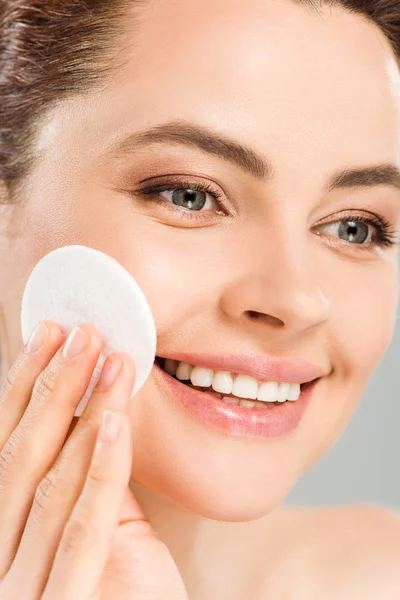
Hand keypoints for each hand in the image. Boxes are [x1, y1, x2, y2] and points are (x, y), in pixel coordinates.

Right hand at [0, 321, 187, 598]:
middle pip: (23, 456)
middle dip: (52, 387)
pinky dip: (100, 470)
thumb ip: (87, 494)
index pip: (10, 448)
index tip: (49, 334)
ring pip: (51, 482)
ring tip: (108, 360)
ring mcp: (23, 588)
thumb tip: (98, 421)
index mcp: (0, 536)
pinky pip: (83, 528)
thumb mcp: (96, 543)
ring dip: (82, 413)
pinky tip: (114, 421)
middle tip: (79, 330)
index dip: (26, 387)